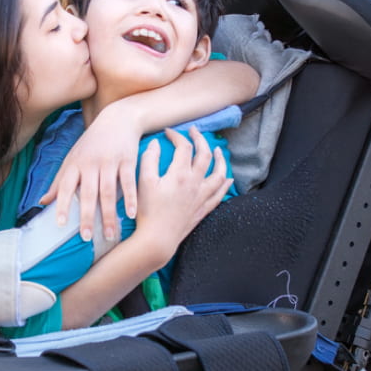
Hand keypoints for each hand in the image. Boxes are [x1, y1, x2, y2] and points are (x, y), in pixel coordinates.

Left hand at [40, 105, 141, 240]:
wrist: (117, 119)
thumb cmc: (91, 143)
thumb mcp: (72, 158)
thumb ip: (58, 181)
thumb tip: (42, 202)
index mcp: (74, 164)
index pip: (65, 186)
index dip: (61, 204)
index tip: (59, 224)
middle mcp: (90, 163)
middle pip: (87, 193)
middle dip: (86, 216)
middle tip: (86, 238)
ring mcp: (109, 161)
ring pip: (108, 191)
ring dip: (109, 214)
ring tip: (110, 234)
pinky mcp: (127, 160)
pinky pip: (128, 182)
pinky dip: (131, 198)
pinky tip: (132, 214)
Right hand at [135, 127, 232, 256]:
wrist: (157, 239)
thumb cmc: (148, 211)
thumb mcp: (143, 182)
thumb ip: (149, 159)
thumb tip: (155, 144)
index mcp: (180, 174)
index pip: (184, 147)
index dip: (177, 136)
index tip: (168, 132)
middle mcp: (195, 183)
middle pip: (205, 155)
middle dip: (201, 140)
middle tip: (195, 131)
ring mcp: (201, 197)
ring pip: (218, 174)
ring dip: (220, 160)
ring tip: (218, 151)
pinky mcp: (203, 209)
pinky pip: (219, 194)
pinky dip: (225, 185)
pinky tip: (227, 179)